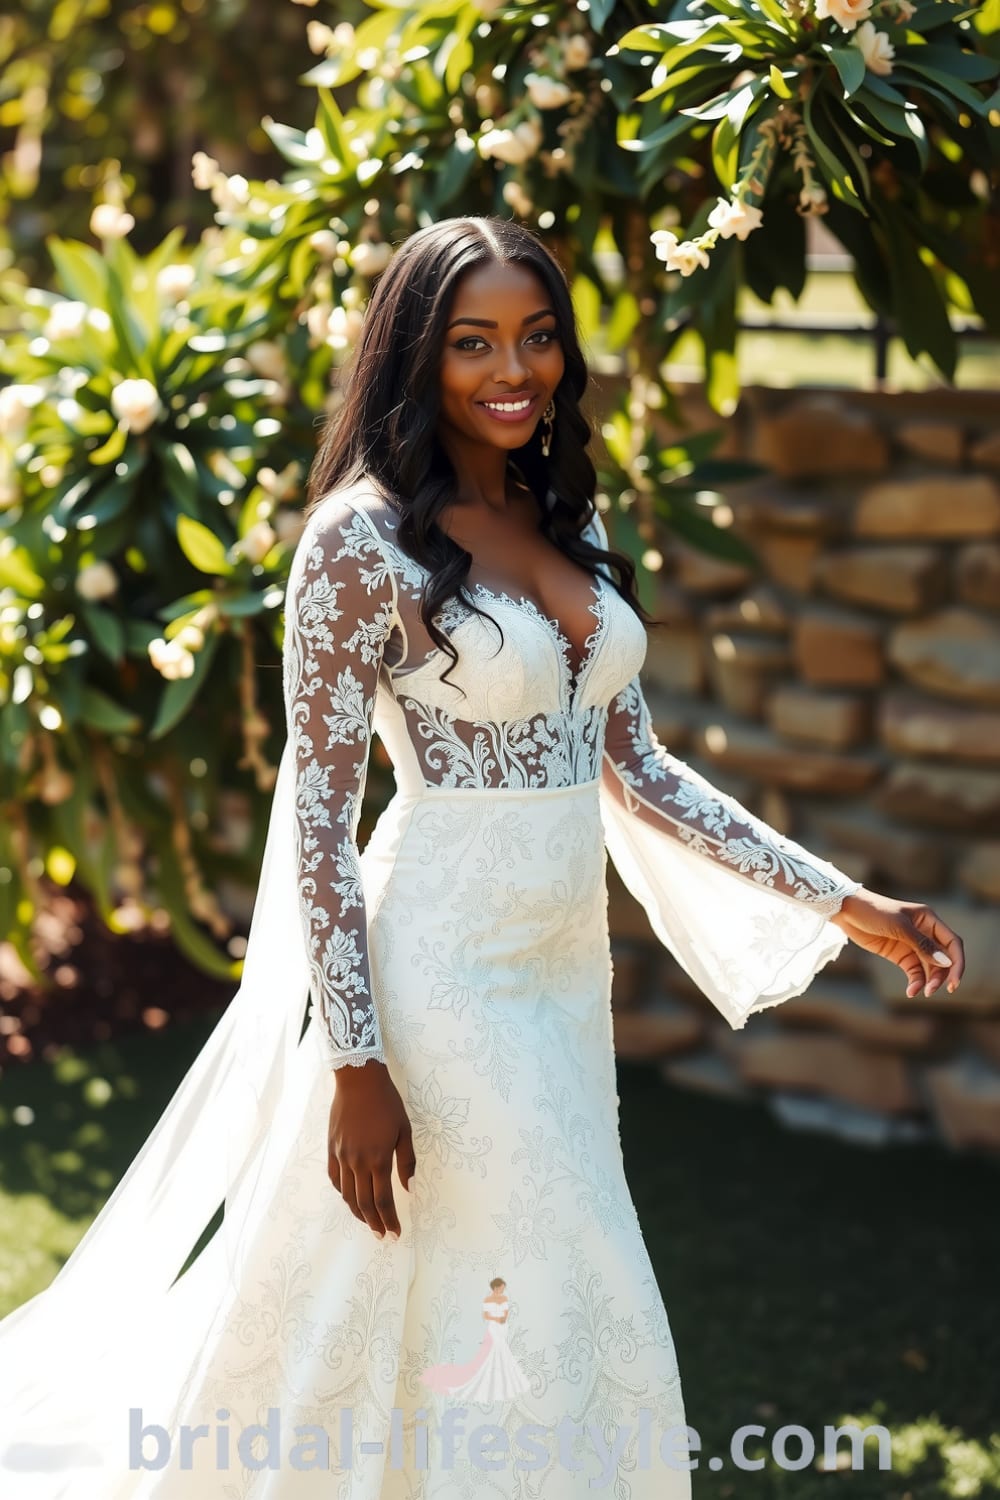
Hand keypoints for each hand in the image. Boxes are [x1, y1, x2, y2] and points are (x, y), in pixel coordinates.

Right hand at [328, 1060, 415, 1240]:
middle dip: (375, 1223)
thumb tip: (410, 1189)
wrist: (358, 1081)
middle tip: (383, 1236)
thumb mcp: (404, 1130)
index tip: (395, 1233)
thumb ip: (407, 1162)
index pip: (383, 1200)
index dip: (389, 1220)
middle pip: (364, 1203)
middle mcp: (357, 1162)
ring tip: (369, 1222)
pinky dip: (343, 1193)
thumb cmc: (386, 1103)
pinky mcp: (331, 1149)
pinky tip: (351, 1198)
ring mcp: (341, 1156)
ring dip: (358, 1213)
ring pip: (347, 1195)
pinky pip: (335, 1179)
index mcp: (378, 1159)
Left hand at [829, 888, 964, 999]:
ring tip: (920, 992)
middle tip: (932, 990)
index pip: (952, 943)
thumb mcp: (899, 926)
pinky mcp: (900, 955)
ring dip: (929, 981)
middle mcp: (925, 932)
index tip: (954, 982)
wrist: (847, 911)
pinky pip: (914, 971)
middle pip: (943, 958)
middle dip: (941, 976)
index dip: (957, 963)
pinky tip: (911, 991)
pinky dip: (916, 982)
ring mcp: (912, 945)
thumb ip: (922, 945)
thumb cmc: (874, 912)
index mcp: (929, 920)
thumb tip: (946, 962)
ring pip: (930, 967)